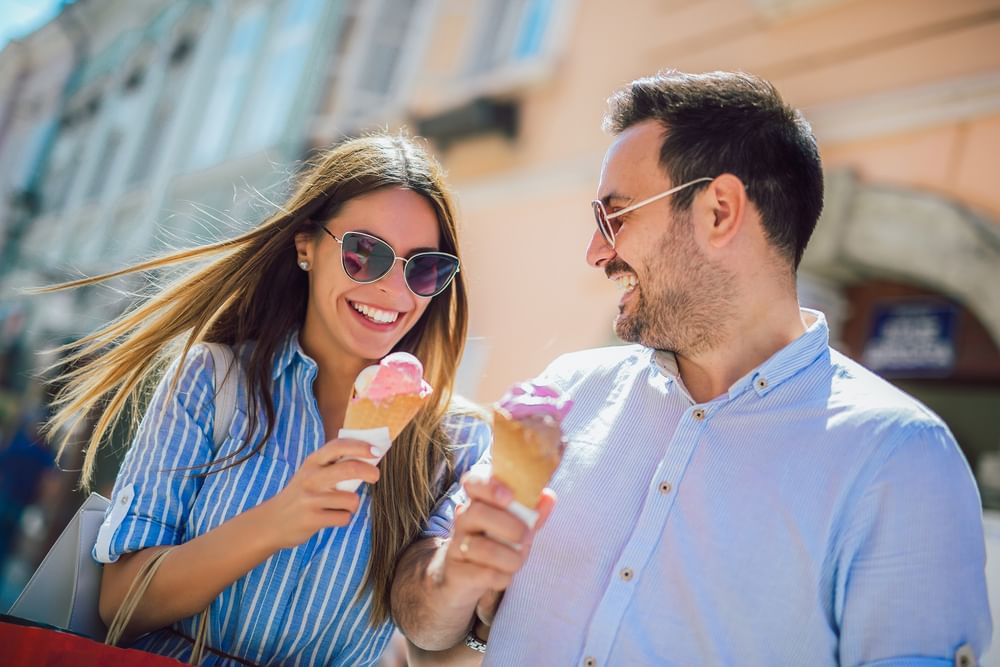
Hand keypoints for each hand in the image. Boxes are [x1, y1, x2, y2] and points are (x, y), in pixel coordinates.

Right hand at [260, 438, 380, 549]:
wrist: (272, 522)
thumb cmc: (301, 495)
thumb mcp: (311, 473)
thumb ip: (333, 465)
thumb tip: (369, 457)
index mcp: (312, 462)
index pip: (338, 446)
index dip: (360, 447)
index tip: (376, 451)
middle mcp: (311, 477)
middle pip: (349, 469)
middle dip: (369, 471)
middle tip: (375, 476)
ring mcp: (311, 499)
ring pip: (351, 499)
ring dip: (352, 505)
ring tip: (339, 506)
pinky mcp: (312, 519)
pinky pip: (344, 517)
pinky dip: (343, 518)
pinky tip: (330, 517)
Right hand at [431, 466, 555, 605]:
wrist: (462, 578)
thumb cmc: (493, 544)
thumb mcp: (512, 526)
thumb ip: (531, 513)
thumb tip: (549, 497)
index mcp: (477, 502)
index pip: (473, 482)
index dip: (489, 486)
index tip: (509, 496)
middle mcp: (463, 520)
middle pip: (478, 512)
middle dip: (510, 526)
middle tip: (526, 536)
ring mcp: (456, 546)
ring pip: (483, 548)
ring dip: (511, 557)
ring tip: (519, 560)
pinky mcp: (457, 573)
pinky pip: (484, 574)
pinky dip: (502, 577)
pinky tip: (505, 576)